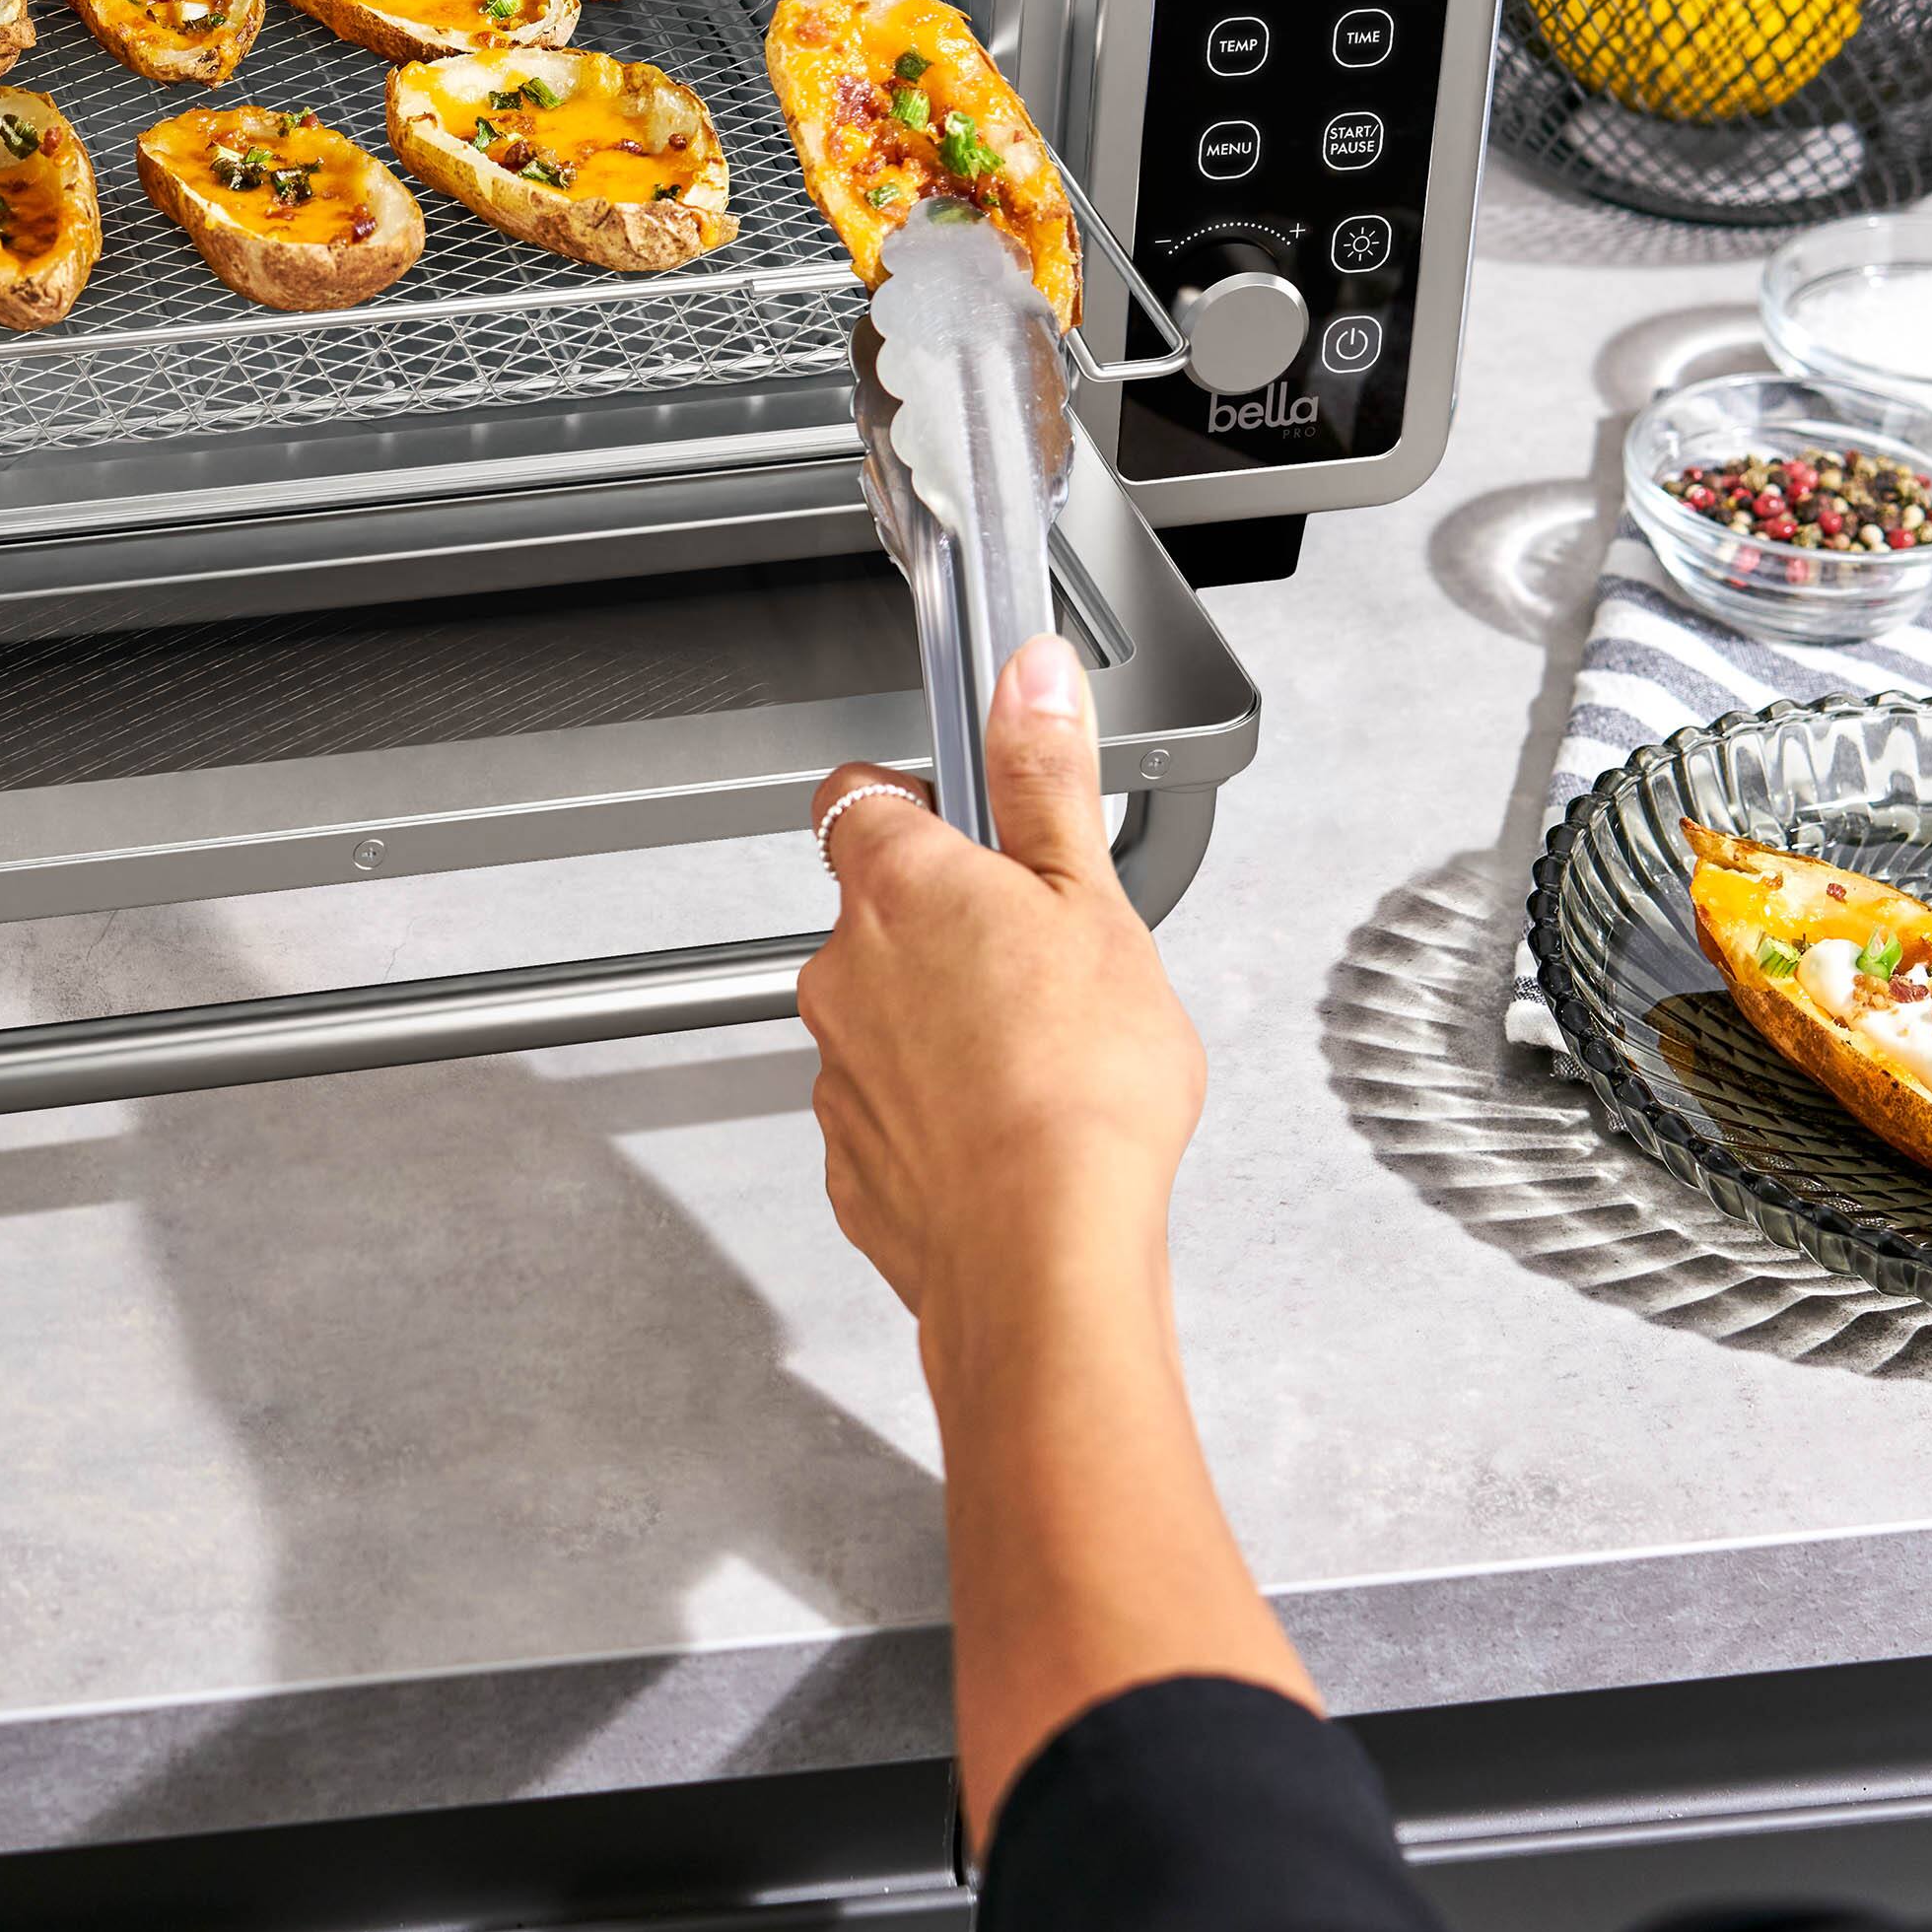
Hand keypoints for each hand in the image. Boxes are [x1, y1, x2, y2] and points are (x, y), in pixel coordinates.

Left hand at [798, 634, 1204, 1328]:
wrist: (1042, 1256)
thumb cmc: (1077, 1086)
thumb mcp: (1092, 899)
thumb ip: (1047, 779)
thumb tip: (1027, 675)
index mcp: (898, 887)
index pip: (859, 795)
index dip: (913, 798)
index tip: (968, 817)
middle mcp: (842, 971)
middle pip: (877, 915)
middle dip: (948, 929)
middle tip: (1040, 962)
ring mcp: (839, 1072)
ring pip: (884, 1020)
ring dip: (943, 1028)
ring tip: (1038, 1064)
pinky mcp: (853, 1164)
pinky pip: (893, 1118)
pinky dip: (940, 1121)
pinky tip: (1011, 1138)